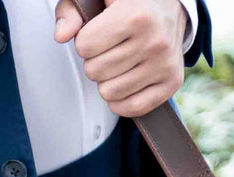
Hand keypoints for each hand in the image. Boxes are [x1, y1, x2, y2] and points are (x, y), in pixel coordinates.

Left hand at [54, 0, 187, 116]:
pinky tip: (124, 83)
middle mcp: (154, 41)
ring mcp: (165, 64)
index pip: (85, 47)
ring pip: (109, 93)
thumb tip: (61, 36)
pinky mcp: (172, 83)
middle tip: (109, 49)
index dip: (84, 41)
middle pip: (95, 72)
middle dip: (95, 61)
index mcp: (135, 15)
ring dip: (107, 81)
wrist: (170, 5)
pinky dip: (121, 101)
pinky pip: (133, 108)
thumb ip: (71, 11)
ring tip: (119, 62)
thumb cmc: (127, 2)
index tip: (97, 32)